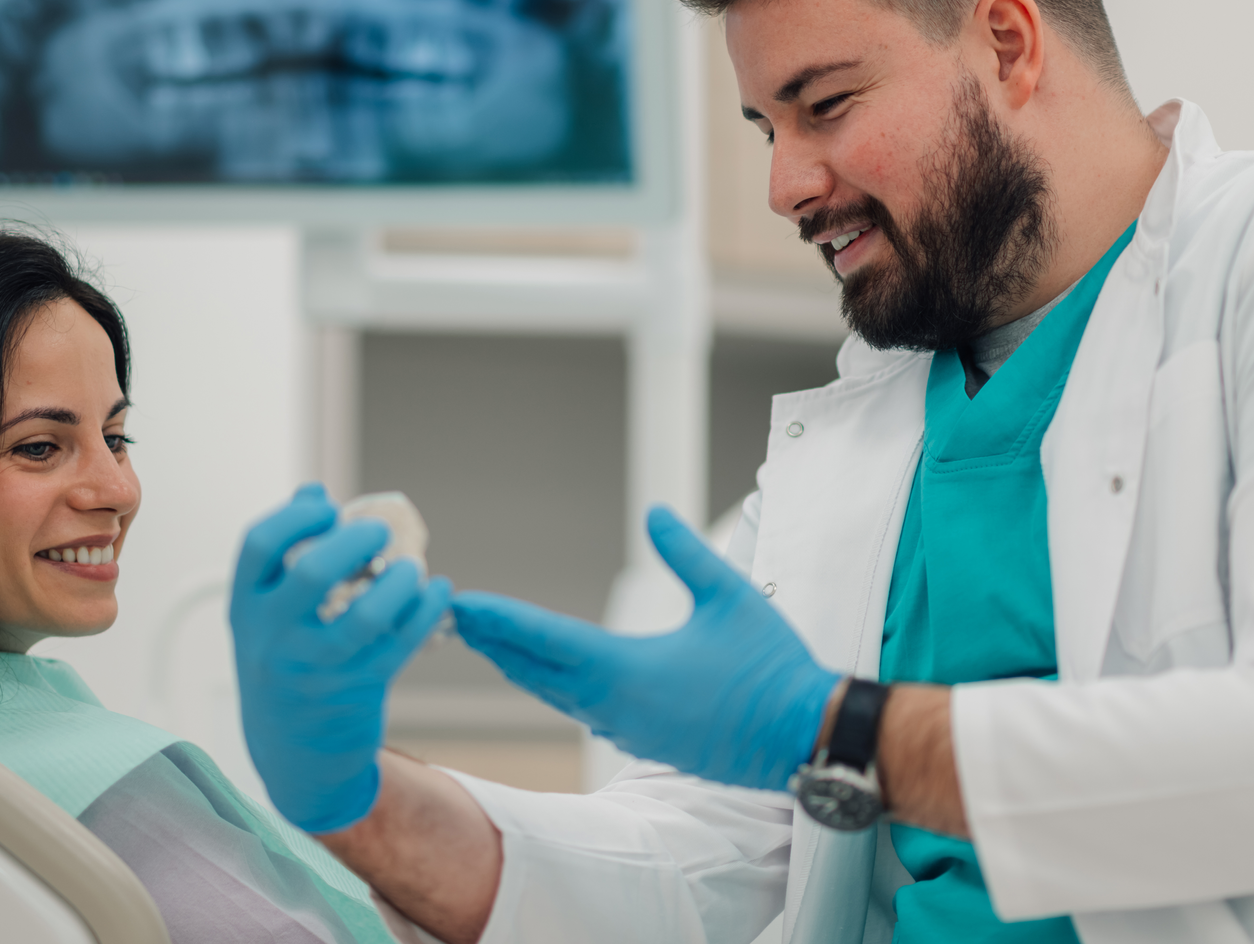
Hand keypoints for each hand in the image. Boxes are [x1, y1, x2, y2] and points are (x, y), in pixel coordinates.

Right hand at [231, 484, 452, 832]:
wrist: (293, 756)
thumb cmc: (284, 666)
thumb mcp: (268, 616)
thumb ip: (286, 559)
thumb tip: (311, 493)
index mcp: (246, 610)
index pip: (258, 546)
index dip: (296, 516)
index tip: (327, 506)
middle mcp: (273, 639)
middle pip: (312, 574)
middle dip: (353, 540)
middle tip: (378, 532)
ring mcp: (314, 669)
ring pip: (366, 617)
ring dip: (400, 582)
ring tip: (414, 567)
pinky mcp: (356, 690)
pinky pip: (400, 645)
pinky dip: (426, 612)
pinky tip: (437, 592)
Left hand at [451, 505, 839, 790]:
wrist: (802, 739)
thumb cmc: (771, 668)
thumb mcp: (730, 597)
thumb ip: (685, 553)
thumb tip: (654, 512)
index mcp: (627, 671)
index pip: (545, 638)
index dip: (499, 618)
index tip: (462, 603)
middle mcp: (614, 706)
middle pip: (536, 669)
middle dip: (493, 639)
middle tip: (452, 616)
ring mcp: (627, 728)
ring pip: (555, 693)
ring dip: (517, 664)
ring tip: (485, 640)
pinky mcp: (643, 740)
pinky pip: (580, 708)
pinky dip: (550, 685)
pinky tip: (544, 675)